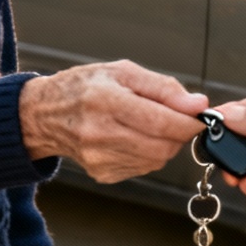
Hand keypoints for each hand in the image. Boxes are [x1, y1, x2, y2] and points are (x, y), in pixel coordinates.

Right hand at [19, 60, 207, 182]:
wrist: (45, 115)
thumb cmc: (85, 87)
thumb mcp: (122, 72)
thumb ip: (163, 87)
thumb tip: (198, 104)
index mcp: (105, 100)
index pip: (161, 121)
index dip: (188, 122)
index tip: (200, 116)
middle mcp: (99, 132)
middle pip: (162, 145)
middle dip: (180, 134)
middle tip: (178, 120)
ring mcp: (98, 157)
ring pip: (156, 159)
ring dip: (165, 144)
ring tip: (151, 125)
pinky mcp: (101, 173)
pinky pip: (142, 167)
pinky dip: (149, 154)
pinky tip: (134, 138)